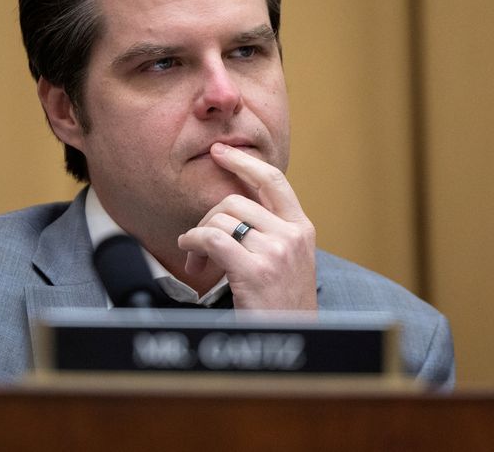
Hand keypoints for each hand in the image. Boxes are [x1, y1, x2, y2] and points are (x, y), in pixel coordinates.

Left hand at [177, 142, 316, 309]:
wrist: (293, 341)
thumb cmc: (281, 306)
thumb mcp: (288, 262)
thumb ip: (269, 232)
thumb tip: (231, 208)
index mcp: (302, 229)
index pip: (273, 180)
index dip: (244, 162)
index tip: (221, 153)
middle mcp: (293, 235)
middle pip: (235, 200)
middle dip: (208, 218)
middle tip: (199, 245)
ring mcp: (276, 251)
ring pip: (220, 219)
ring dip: (198, 237)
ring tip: (197, 262)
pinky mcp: (255, 270)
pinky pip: (211, 239)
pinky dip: (193, 244)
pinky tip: (191, 259)